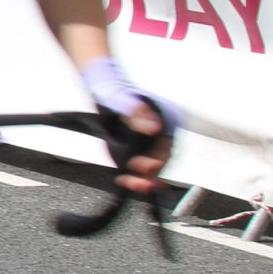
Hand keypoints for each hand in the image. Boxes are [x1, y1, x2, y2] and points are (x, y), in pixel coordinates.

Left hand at [81, 56, 180, 193]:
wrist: (103, 89)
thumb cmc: (114, 89)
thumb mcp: (122, 99)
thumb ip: (136, 114)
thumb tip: (154, 128)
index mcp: (167, 116)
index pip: (169, 143)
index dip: (160, 158)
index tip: (148, 167)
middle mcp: (163, 131)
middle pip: (163, 158)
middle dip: (152, 173)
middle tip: (139, 182)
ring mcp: (152, 141)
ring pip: (155, 165)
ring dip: (145, 178)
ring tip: (132, 184)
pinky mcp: (140, 148)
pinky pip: (142, 166)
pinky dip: (136, 176)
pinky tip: (126, 180)